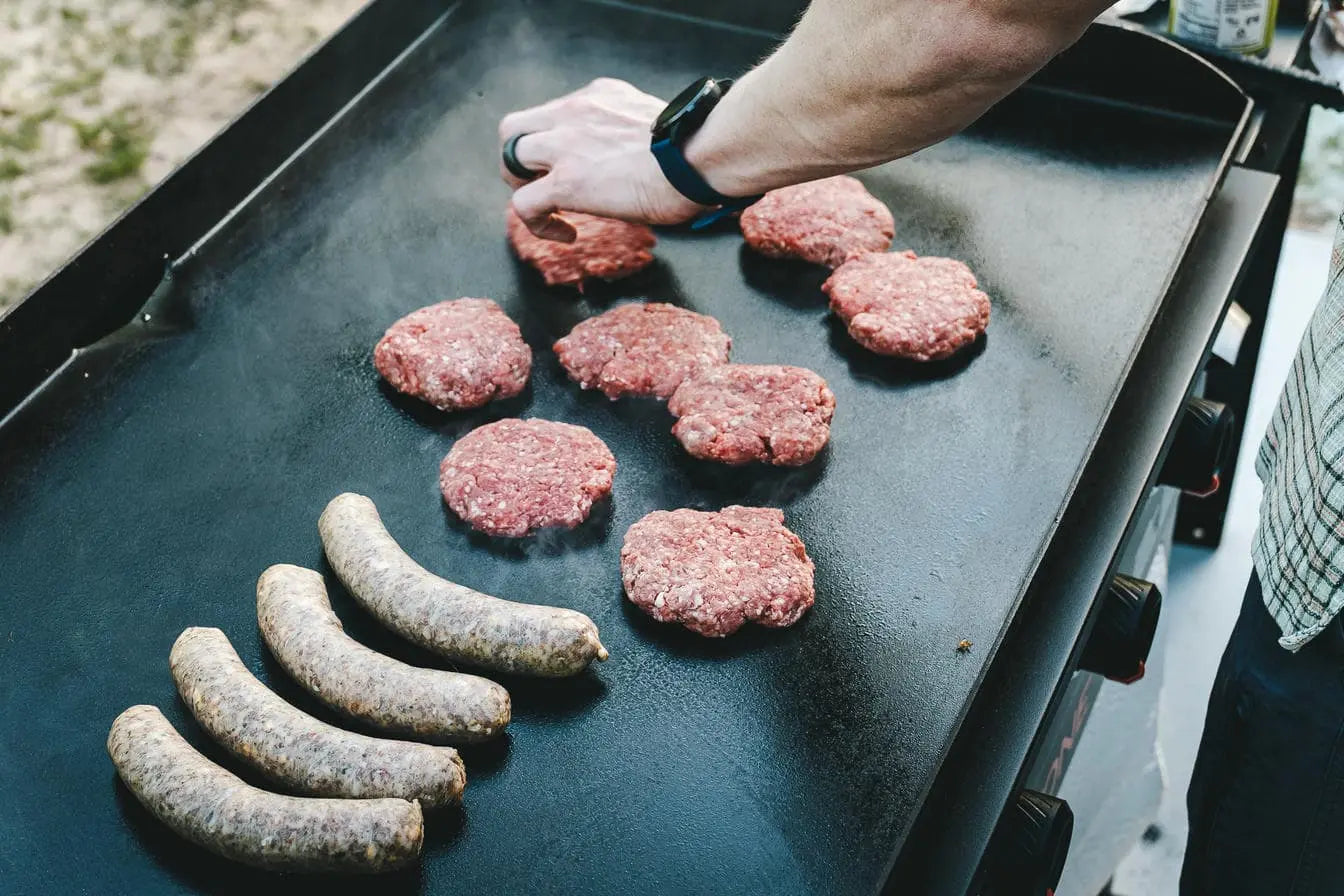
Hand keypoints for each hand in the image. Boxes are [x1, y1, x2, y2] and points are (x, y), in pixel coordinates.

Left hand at [498, 78, 705, 240]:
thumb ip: (639, 133)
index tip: (573, 162)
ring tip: (547, 208)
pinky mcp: (566, 182)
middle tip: (539, 182)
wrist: (702, 155)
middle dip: (519, 158)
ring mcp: (566, 146)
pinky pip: (525, 203)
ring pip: (509, 157)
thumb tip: (654, 161)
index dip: (553, 141)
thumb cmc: (700, 146)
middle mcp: (576, 112)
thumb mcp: (660, 123)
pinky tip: (564, 234)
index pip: (556, 112)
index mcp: (600, 97)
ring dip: (520, 184)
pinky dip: (536, 222)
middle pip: (515, 127)